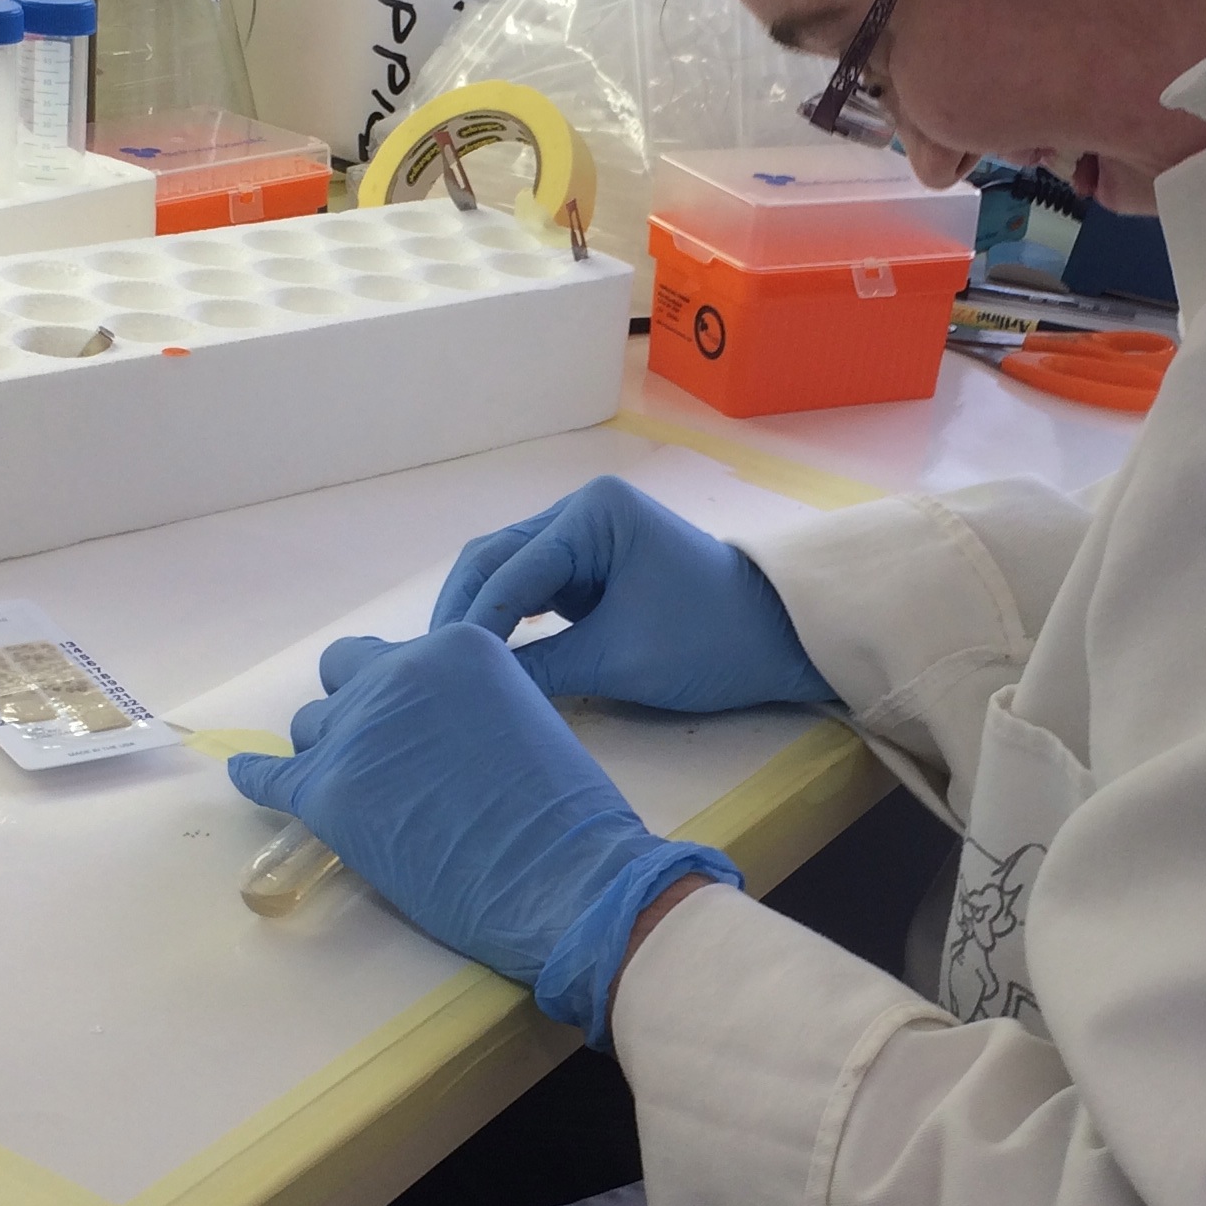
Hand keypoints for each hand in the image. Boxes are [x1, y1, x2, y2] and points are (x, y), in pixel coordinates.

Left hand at [228, 623, 740, 1045]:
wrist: (562, 873)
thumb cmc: (565, 812)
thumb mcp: (523, 719)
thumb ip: (469, 705)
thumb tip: (429, 730)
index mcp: (455, 648)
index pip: (400, 656)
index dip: (404, 696)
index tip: (414, 728)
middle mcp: (398, 674)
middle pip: (343, 674)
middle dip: (354, 705)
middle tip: (377, 750)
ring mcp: (357, 732)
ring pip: (312, 727)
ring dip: (329, 752)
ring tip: (355, 791)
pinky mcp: (327, 792)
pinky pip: (270, 776)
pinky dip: (257, 777)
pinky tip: (245, 776)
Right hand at [428, 476, 834, 713]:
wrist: (779, 640)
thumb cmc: (711, 640)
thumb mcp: (621, 659)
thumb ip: (542, 671)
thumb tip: (474, 693)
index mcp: (594, 512)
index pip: (510, 567)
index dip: (472, 620)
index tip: (438, 667)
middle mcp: (581, 512)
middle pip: (496, 559)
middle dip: (462, 612)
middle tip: (425, 667)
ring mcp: (585, 538)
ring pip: (507, 574)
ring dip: (478, 616)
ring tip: (444, 666)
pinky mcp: (590, 569)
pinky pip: (531, 591)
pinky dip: (505, 622)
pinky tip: (483, 657)